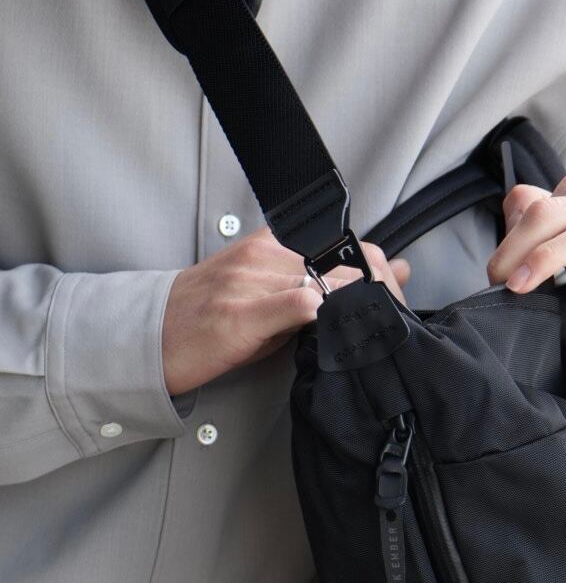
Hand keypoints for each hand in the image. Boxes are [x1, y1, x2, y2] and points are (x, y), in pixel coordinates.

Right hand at [162, 227, 410, 395]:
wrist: (153, 337)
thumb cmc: (207, 319)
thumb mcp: (263, 295)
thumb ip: (310, 289)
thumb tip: (364, 289)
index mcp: (269, 246)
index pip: (340, 245)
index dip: (375, 270)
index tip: (392, 293)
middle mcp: (263, 257)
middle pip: (341, 264)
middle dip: (376, 291)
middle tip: (394, 315)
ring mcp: (253, 282)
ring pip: (326, 282)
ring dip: (357, 306)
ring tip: (375, 327)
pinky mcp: (244, 312)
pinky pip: (299, 304)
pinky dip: (326, 315)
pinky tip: (338, 327)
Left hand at [486, 165, 565, 319]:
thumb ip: (554, 235)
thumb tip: (512, 223)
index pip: (534, 197)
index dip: (510, 233)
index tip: (502, 270)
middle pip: (540, 206)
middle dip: (508, 244)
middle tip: (493, 278)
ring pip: (560, 217)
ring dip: (524, 252)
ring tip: (508, 282)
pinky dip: (552, 257)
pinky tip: (532, 280)